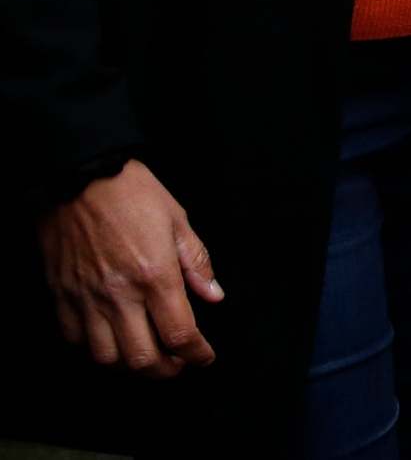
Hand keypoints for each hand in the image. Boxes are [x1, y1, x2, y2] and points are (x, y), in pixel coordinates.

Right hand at [36, 161, 221, 376]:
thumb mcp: (178, 220)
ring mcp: (86, 297)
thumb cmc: (133, 192)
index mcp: (155, 274)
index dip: (196, 354)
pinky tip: (111, 334)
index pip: (180, 334)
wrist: (79, 175)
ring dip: (130, 363)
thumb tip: (214, 296)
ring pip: (106, 356)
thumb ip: (196, 262)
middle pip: (143, 357)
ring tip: (147, 351)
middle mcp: (119, 293)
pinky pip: (75, 338)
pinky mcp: (61, 294)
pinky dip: (95, 346)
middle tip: (179, 363)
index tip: (205, 357)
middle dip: (167, 369)